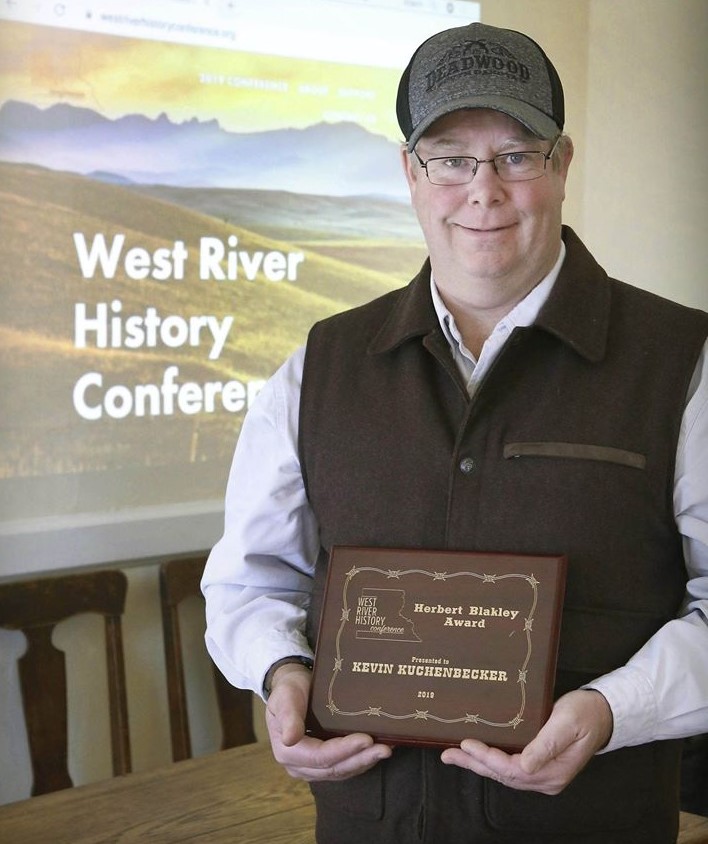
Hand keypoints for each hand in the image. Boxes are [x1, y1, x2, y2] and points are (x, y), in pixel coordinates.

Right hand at [265, 662, 391, 780]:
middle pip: (334, 768)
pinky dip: (361, 760)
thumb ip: (288, 716)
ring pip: (341, 771)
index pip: (320, 757)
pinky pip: (344, 768)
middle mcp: (298, 766)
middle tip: (385, 749)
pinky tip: (376, 751)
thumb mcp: (285, 697)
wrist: (290, 690)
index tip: (366, 739)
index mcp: (286, 752)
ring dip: (364, 762)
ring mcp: (310, 769)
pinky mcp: (323, 765)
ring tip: (386, 750)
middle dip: (361, 759)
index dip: (344, 750)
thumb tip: (289, 739)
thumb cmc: (288, 689)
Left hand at [440, 689, 612, 794]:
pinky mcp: (537, 765)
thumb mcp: (567, 723)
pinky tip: (475, 753)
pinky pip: (508, 767)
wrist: (601, 714)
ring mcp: (541, 774)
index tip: (467, 743)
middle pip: (503, 775)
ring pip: (503, 773)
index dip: (488, 758)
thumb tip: (525, 765)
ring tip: (453, 754)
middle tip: (448, 754)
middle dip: (474, 764)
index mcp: (553, 772)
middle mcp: (545, 779)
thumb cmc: (584, 714)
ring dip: (478, 763)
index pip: (513, 770)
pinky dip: (489, 760)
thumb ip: (546, 744)